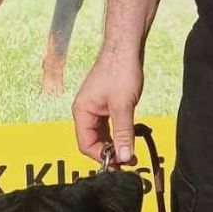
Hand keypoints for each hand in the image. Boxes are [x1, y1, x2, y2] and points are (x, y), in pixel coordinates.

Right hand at [73, 52, 142, 166]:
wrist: (125, 48)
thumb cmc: (119, 70)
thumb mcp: (123, 106)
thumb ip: (123, 133)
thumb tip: (124, 156)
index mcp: (82, 111)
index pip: (86, 145)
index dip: (102, 156)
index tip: (120, 162)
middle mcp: (85, 111)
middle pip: (93, 142)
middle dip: (110, 153)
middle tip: (128, 161)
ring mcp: (95, 108)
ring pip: (102, 136)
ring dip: (115, 145)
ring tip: (130, 153)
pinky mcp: (106, 105)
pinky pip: (109, 126)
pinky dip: (118, 134)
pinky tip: (129, 138)